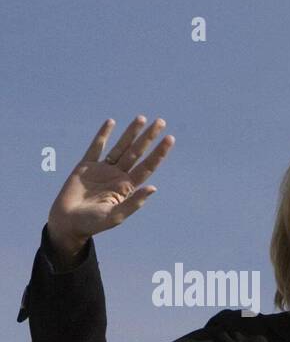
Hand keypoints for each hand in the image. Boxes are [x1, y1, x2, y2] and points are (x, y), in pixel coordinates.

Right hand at [46, 116, 173, 256]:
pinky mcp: (85, 165)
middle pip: (137, 152)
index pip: (147, 166)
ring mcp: (103, 169)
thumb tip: (153, 188)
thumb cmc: (93, 224)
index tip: (170, 139)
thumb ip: (134, 203)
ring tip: (142, 118)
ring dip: (131, 133)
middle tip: (161, 122)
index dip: (159, 153)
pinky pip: (96, 147)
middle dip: (149, 137)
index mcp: (128, 187)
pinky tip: (111, 122)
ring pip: (120, 146)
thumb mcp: (116, 216)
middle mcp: (118, 175)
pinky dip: (103, 135)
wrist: (68, 222)